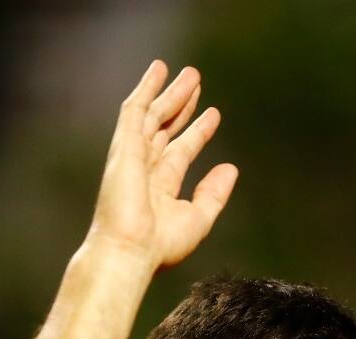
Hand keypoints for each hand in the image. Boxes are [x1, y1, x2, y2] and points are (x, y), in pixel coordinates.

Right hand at [85, 60, 238, 271]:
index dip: (197, 132)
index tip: (213, 114)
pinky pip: (135, 110)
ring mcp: (133, 156)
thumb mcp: (197, 218)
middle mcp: (145, 170)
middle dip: (181, 105)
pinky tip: (158, 71)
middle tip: (196, 82)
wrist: (128, 250)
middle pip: (165, 128)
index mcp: (160, 189)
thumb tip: (230, 168)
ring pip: (152, 115)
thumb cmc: (159, 246)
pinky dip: (146, 89)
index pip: (180, 151)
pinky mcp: (125, 147)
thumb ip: (213, 193)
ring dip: (170, 92)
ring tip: (189, 73)